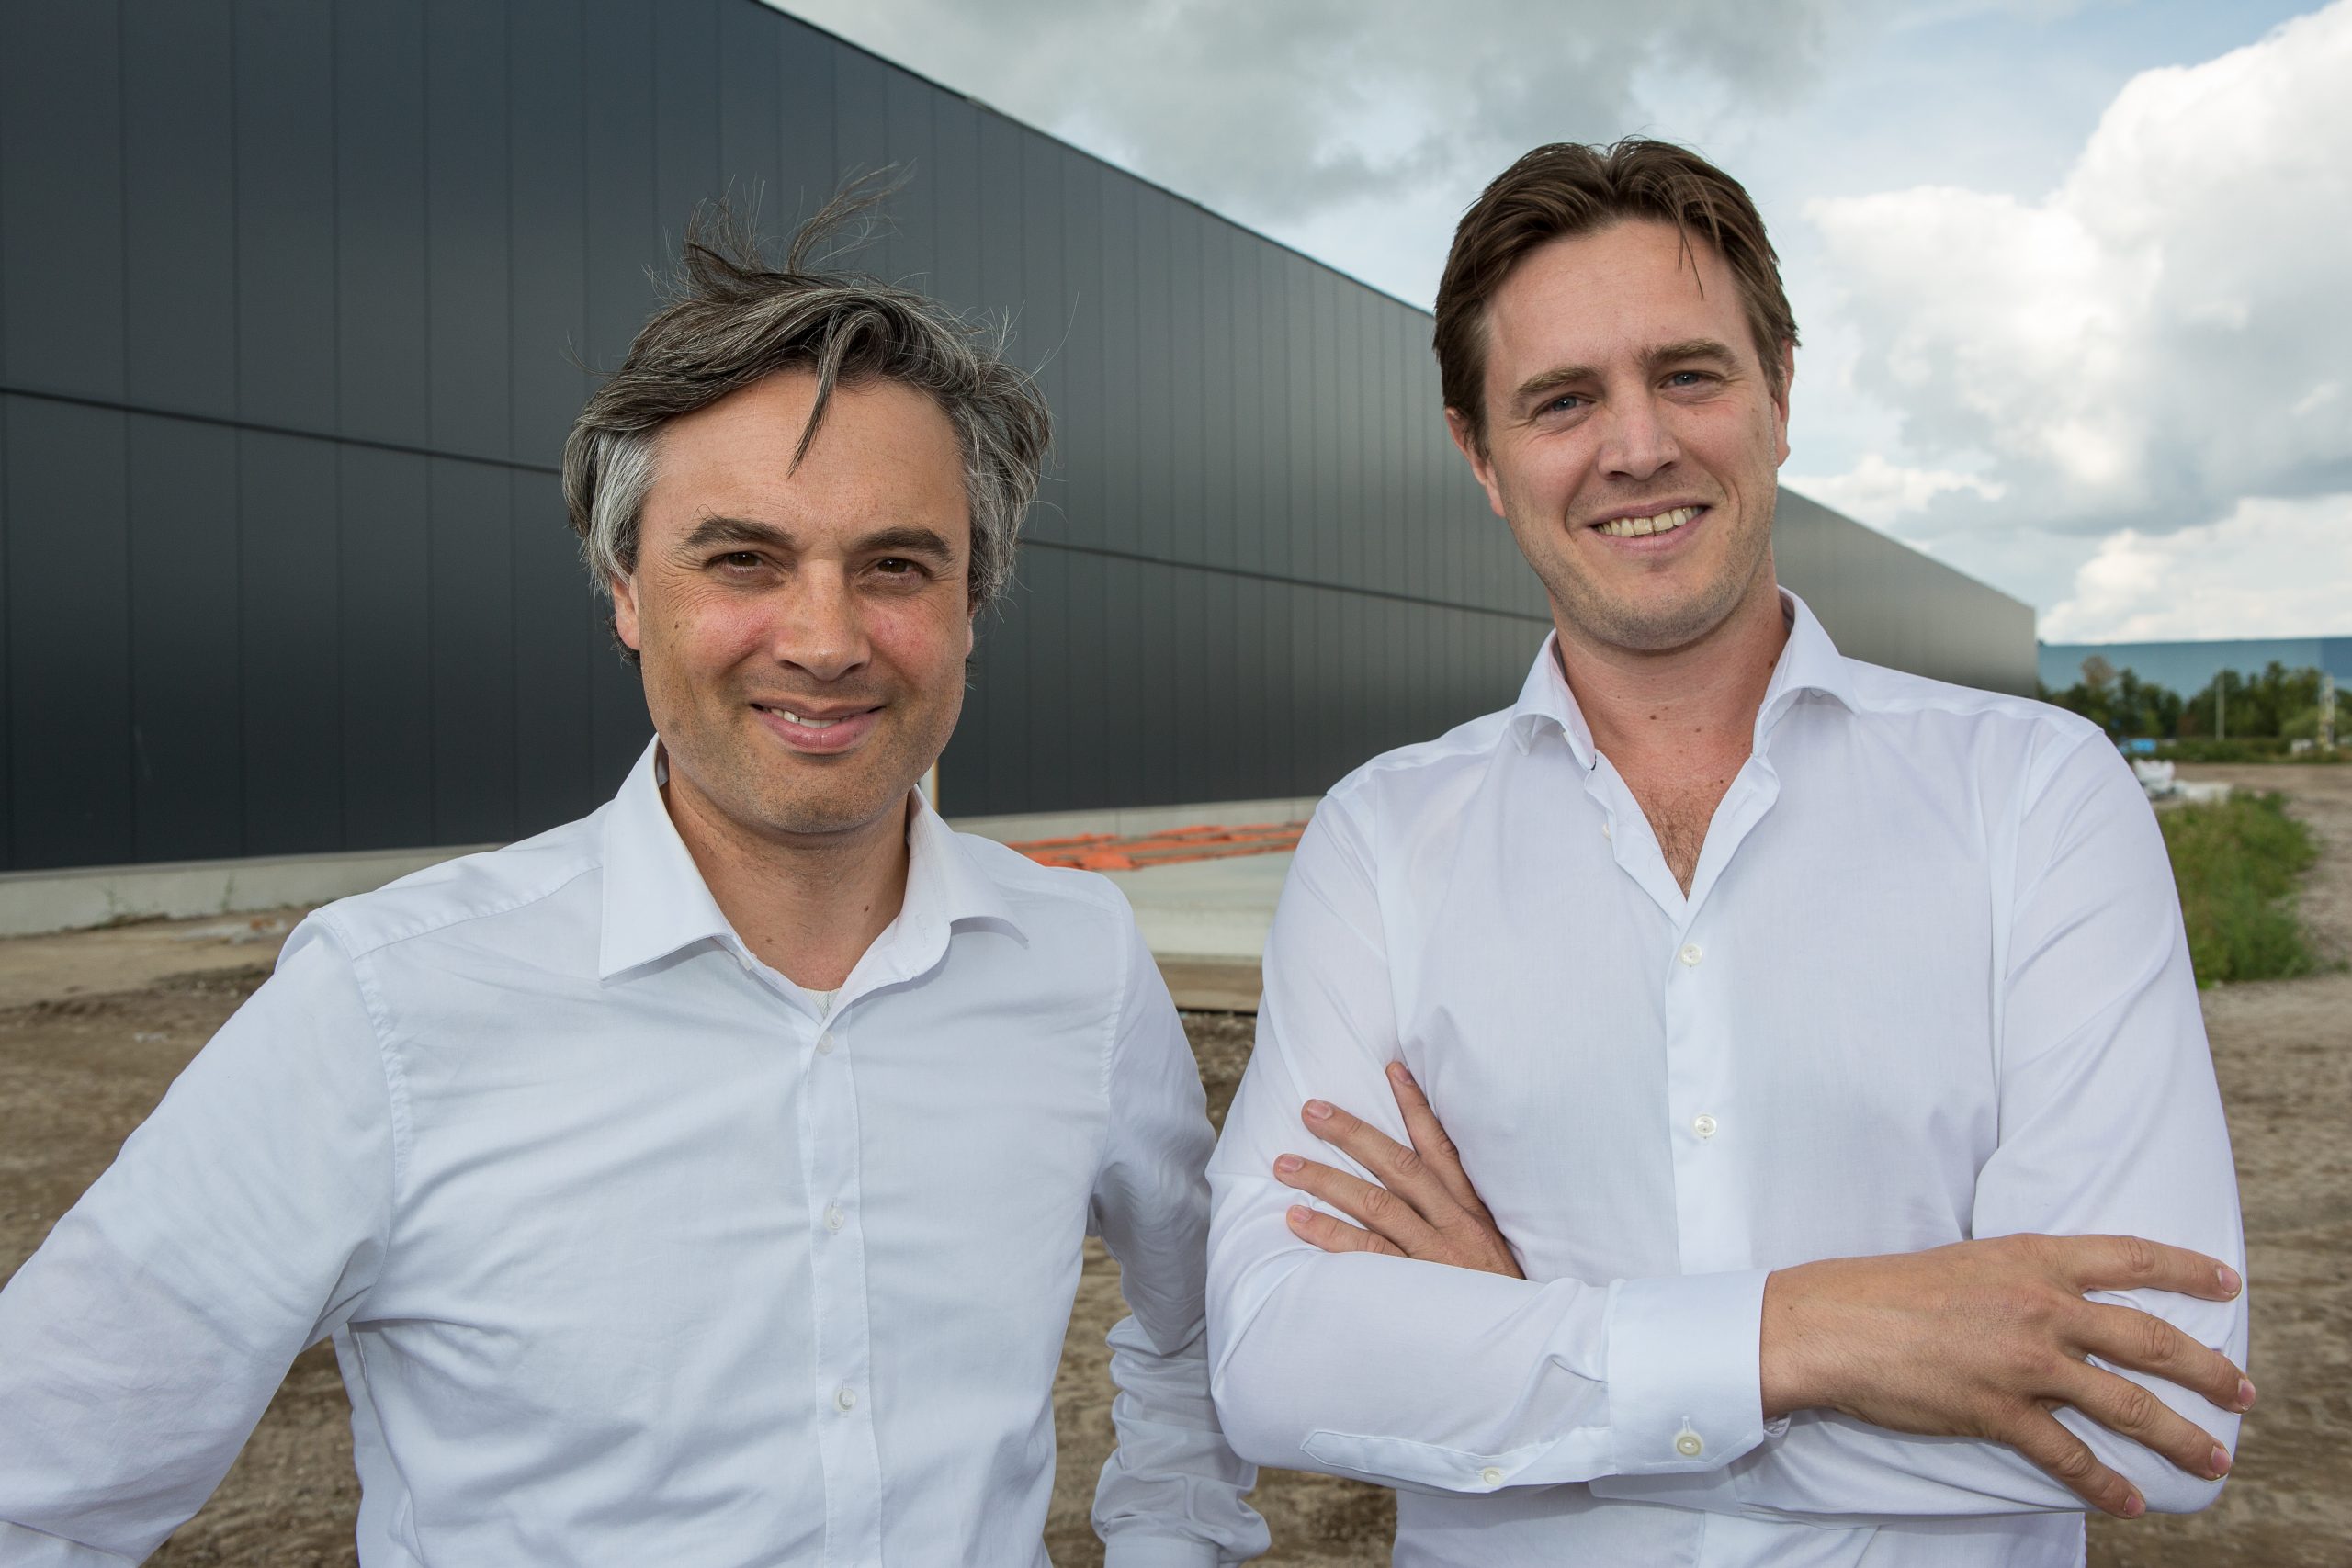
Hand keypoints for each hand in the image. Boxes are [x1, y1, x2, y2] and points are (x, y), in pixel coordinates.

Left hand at [1271, 1061, 1521, 1277]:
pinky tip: (1298, 1219)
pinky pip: (1367, 1255)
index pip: (1442, 1147)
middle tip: (1310, 1109)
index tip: (1393, 1069)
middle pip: (1398, 1165)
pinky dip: (1331, 1234)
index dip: (1417, 1107)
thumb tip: (1425, 1194)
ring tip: (1286, 1164)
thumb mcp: (1490, 1252)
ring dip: (1327, 1179)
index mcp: (1471, 1211)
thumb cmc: (1498, 1300)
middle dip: (1352, 1133)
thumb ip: (1459, 1221)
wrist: (1523, 1347)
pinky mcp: (1418, 1287)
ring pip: (1376, 1204)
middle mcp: (1454, 1224)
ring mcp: (1435, 1254)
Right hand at [1763, 1234, 2252, 1518]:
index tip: (2226, 1285)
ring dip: (2179, 1435)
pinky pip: (2068, 1455)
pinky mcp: (1999, 1411)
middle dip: (2210, 1371)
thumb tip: (2058, 1302)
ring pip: (2127, 1403)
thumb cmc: (1887, 1290)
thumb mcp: (1968, 1262)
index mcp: (2034, 1259)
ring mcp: (2025, 1362)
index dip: (2188, 1271)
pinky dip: (2104, 1483)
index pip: (2132, 1259)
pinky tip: (2127, 1500)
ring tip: (2212, 1458)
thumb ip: (2020, 1278)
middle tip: (2242, 1394)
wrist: (1832, 1324)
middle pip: (2152, 1340)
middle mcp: (2043, 1307)